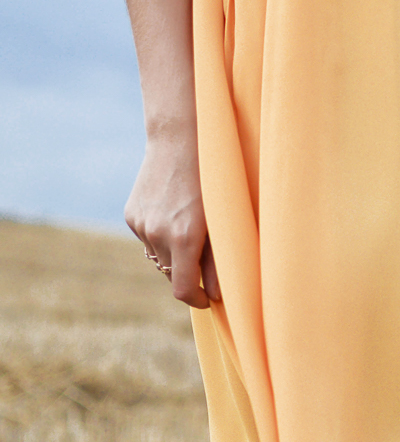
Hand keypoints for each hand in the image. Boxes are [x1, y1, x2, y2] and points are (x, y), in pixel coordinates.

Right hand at [124, 132, 220, 307]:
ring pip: (159, 257)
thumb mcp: (224, 218)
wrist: (180, 140)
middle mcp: (158, 234)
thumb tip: (217, 293)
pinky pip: (148, 239)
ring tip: (192, 232)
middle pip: (172, 275)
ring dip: (175, 256)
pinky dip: (161, 237)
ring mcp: (141, 224)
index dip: (198, 300)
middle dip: (189, 276)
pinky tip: (175, 215)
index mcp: (185, 237)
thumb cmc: (214, 178)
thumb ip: (219, 258)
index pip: (183, 289)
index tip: (209, 299)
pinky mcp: (131, 215)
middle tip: (208, 266)